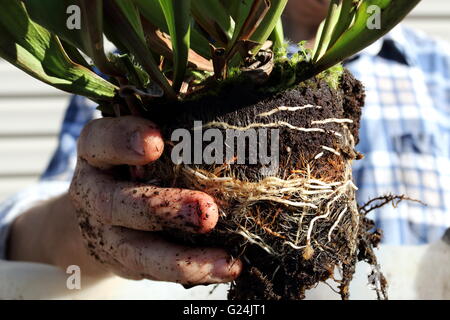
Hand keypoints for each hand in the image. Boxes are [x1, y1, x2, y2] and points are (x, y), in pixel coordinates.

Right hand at [8, 116, 240, 285]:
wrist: (103, 211)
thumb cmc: (135, 158)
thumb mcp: (142, 127)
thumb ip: (173, 103)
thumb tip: (225, 70)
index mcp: (97, 152)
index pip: (99, 141)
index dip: (122, 141)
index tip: (156, 141)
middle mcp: (96, 193)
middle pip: (118, 203)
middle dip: (162, 208)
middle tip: (206, 212)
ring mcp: (110, 232)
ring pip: (137, 250)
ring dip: (182, 257)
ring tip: (225, 259)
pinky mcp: (129, 261)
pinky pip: (157, 272)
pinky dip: (194, 270)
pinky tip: (229, 266)